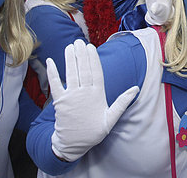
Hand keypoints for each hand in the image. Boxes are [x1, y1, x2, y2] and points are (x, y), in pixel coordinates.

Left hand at [48, 40, 138, 161]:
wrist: (73, 144)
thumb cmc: (93, 131)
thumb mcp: (111, 118)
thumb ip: (122, 102)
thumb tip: (135, 88)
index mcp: (97, 96)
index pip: (96, 73)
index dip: (93, 59)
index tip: (91, 47)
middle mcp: (84, 94)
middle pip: (83, 70)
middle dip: (81, 55)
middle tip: (79, 42)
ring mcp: (70, 97)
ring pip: (70, 74)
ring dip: (70, 59)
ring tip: (70, 46)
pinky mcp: (59, 101)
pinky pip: (55, 84)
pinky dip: (53, 72)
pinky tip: (51, 61)